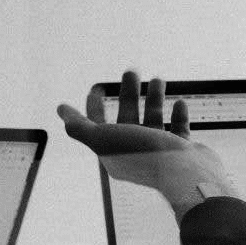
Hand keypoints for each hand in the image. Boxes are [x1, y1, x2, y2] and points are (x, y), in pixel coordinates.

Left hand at [57, 70, 235, 222]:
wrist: (184, 174)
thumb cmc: (143, 155)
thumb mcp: (103, 139)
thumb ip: (79, 127)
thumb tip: (61, 110)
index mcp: (114, 153)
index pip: (98, 127)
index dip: (94, 107)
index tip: (96, 87)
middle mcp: (136, 153)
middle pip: (127, 118)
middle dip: (128, 94)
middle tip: (132, 71)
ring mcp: (160, 153)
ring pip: (154, 121)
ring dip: (154, 100)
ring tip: (158, 79)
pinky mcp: (183, 152)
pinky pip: (179, 131)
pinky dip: (178, 116)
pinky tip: (179, 103)